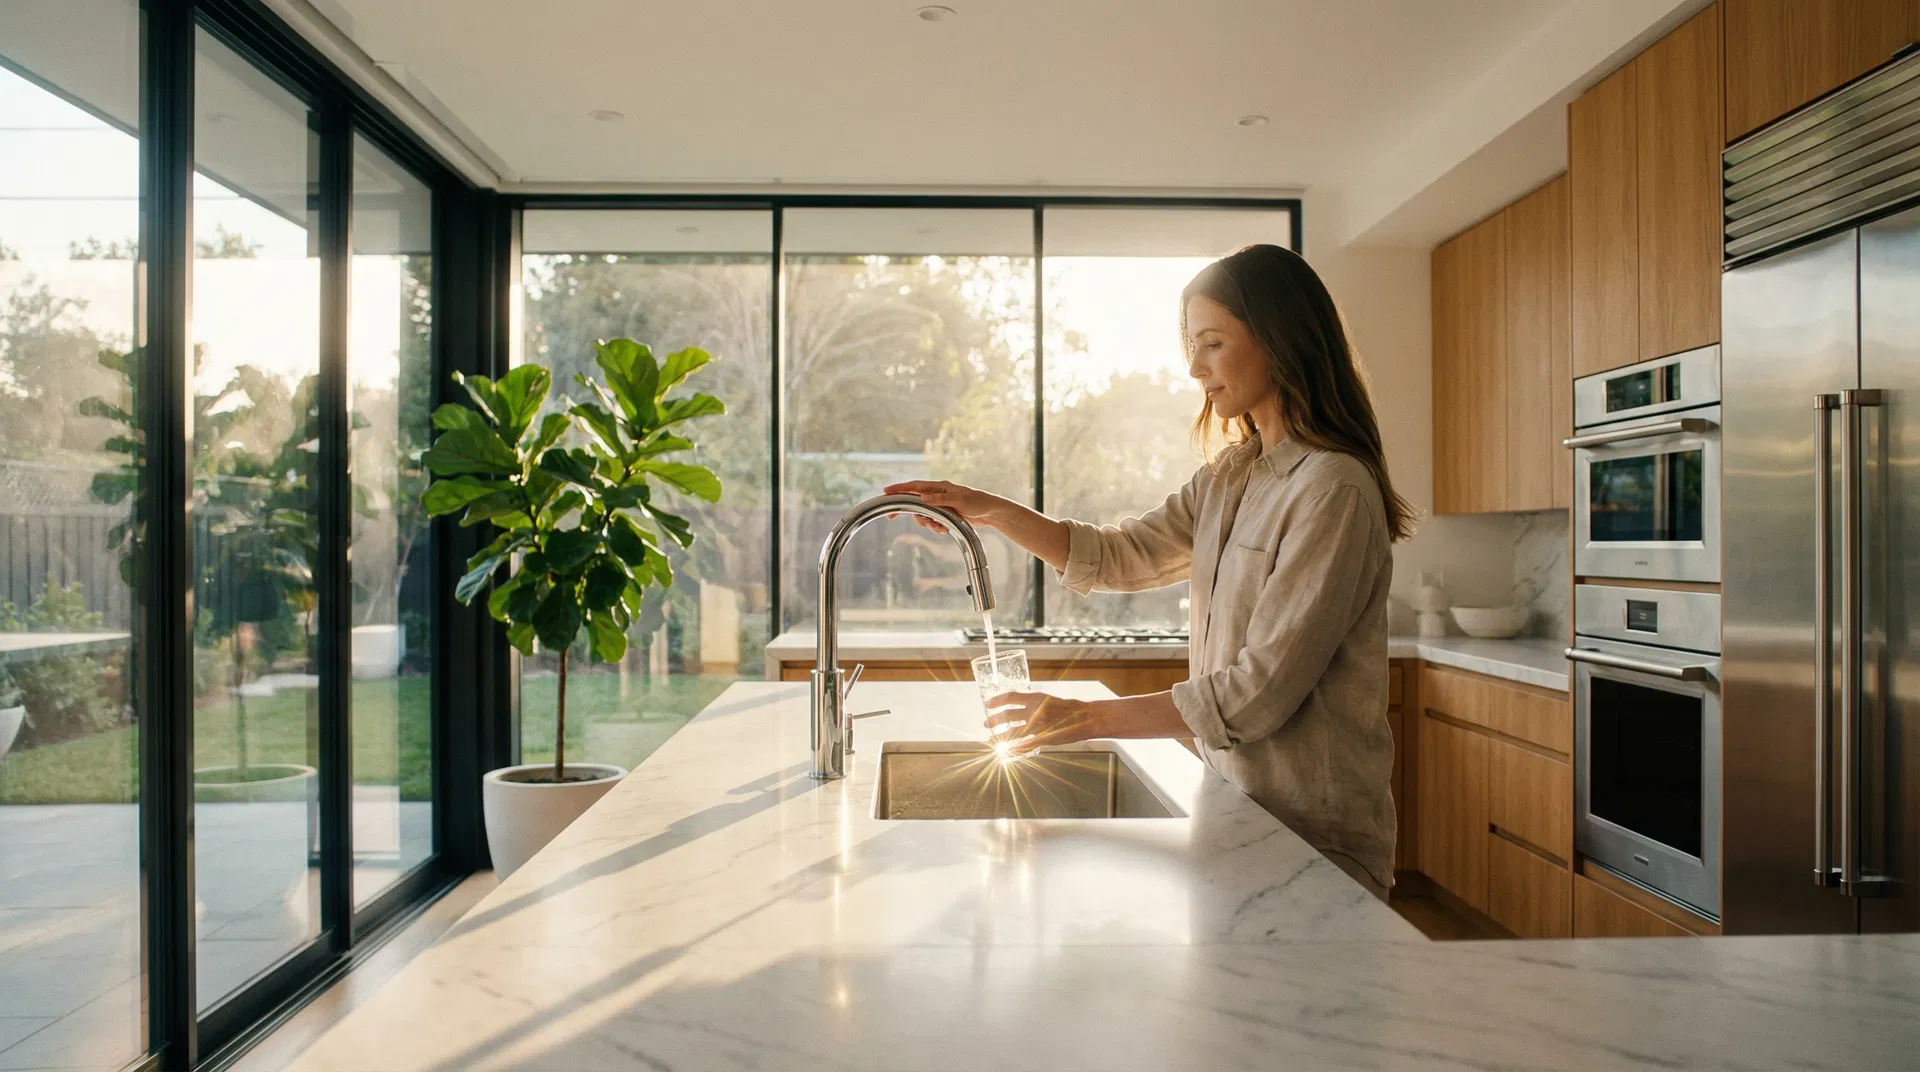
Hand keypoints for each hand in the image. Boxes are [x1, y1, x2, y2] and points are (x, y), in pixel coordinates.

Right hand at [882, 480, 1007, 534]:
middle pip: (914, 502)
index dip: (899, 489)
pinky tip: (945, 530)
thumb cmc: (978, 502)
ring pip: (923, 515)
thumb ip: (940, 499)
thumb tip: (923, 497)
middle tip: (891, 517)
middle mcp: (937, 494)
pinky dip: (936, 528)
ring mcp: (940, 505)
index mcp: (940, 486)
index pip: (915, 486)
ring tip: (940, 528)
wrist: (991, 513)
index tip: (886, 491)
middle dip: (909, 512)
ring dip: (928, 524)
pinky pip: (932, 522)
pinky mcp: (945, 515)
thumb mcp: (959, 501)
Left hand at [984, 691, 1102, 753]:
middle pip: (1008, 715)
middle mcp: (1034, 711)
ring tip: (991, 738)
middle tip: (987, 723)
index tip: (988, 704)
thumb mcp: (1048, 700)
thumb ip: (1032, 703)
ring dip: (1000, 736)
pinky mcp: (1044, 739)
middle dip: (994, 720)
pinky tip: (1007, 751)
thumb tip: (1016, 705)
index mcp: (1035, 699)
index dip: (997, 701)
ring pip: (1013, 732)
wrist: (1085, 718)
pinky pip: (1025, 745)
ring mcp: (1038, 726)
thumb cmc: (1068, 708)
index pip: (1010, 698)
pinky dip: (1014, 749)